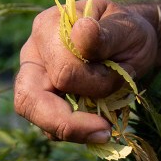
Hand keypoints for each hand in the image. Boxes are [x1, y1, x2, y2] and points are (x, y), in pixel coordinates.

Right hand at [14, 0, 158, 141]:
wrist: (131, 42)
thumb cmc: (128, 31)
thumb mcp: (127, 27)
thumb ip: (106, 34)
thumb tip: (82, 32)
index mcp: (48, 28)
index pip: (62, 72)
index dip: (95, 83)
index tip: (126, 74)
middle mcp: (32, 55)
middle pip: (28, 100)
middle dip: (69, 123)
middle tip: (105, 131)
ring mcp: (34, 81)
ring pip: (38, 120)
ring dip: (77, 129)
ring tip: (106, 125)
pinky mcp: (44, 103)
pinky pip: (51, 130)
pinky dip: (78, 132)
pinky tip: (99, 123)